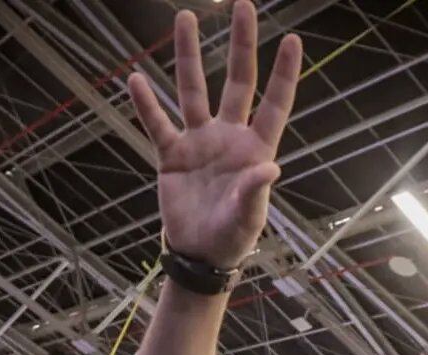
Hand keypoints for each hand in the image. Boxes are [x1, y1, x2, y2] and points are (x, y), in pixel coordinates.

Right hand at [128, 1, 301, 268]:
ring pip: (193, 91)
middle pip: (236, 83)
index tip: (292, 39)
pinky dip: (146, 104)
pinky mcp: (172, 156)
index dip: (283, 74)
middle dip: (241, 46)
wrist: (200, 256)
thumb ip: (255, 192)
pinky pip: (157, 124)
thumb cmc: (232, 239)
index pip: (273, 104)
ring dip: (188, 57)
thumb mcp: (248, 219)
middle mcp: (228, 137)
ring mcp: (199, 143)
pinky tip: (136, 79)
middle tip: (242, 5)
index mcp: (255, 150)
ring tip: (185, 19)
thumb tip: (270, 167)